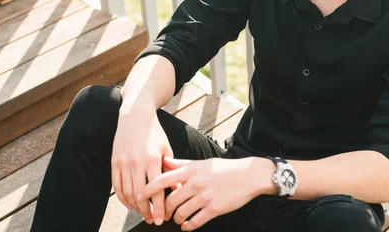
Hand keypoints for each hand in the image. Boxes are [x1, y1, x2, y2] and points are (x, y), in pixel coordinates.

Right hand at [111, 108, 172, 225]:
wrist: (135, 117)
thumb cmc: (154, 134)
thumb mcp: (166, 149)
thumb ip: (170, 170)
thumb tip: (178, 190)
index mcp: (152, 159)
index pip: (157, 190)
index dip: (160, 207)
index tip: (163, 219)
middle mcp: (136, 162)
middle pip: (141, 195)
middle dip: (147, 212)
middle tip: (153, 221)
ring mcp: (123, 163)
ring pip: (128, 193)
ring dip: (136, 207)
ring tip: (144, 214)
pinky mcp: (114, 162)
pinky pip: (117, 186)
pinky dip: (123, 198)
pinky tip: (130, 205)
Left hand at [142, 157, 264, 230]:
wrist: (249, 175)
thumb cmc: (224, 169)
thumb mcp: (201, 163)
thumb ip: (181, 164)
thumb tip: (163, 162)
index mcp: (191, 170)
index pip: (163, 179)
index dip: (148, 190)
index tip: (139, 197)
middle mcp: (195, 183)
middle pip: (169, 200)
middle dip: (162, 210)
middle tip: (161, 214)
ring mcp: (205, 196)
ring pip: (180, 213)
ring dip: (176, 219)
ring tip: (177, 219)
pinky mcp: (214, 209)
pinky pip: (195, 222)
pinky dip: (188, 226)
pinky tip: (187, 226)